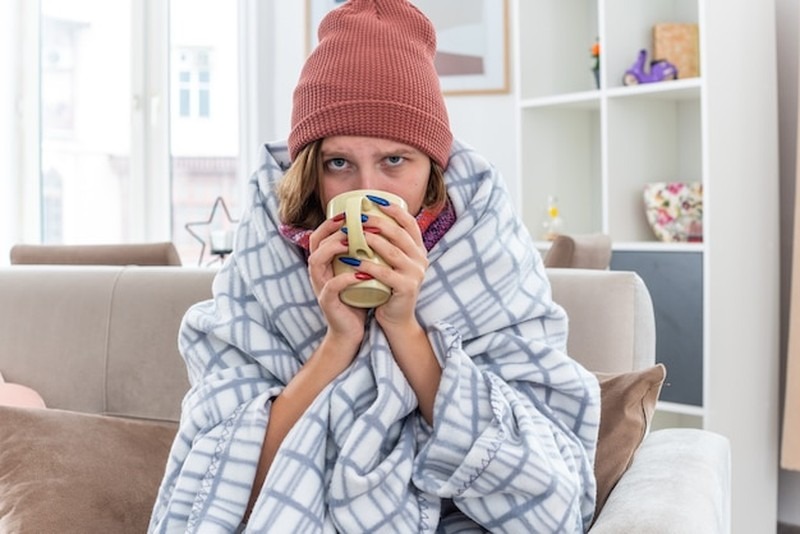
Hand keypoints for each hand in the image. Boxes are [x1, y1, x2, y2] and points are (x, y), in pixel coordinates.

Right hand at [307, 215, 366, 354]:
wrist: (351, 331)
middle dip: (332, 230)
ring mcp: (320, 287)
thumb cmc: (357, 297)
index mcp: (325, 262)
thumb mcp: (358, 271)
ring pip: (316, 261)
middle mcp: (318, 272)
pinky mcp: (327, 303)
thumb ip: (362, 253)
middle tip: (351, 222)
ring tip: (351, 242)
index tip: (349, 212)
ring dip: (333, 249)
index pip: (320, 235)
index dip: (331, 222)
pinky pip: (331, 287)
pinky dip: (345, 279)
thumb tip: (383, 229)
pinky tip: (361, 274)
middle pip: (315, 243)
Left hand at [357, 203, 428, 331]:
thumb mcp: (392, 263)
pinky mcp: (406, 288)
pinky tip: (350, 260)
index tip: (375, 200)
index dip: (394, 209)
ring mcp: (415, 274)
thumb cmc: (388, 287)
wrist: (396, 319)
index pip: (410, 223)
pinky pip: (384, 272)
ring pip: (391, 251)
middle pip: (399, 234)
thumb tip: (367, 220)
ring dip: (369, 240)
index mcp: (419, 250)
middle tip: (357, 217)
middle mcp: (421, 259)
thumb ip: (387, 245)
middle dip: (377, 222)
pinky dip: (366, 265)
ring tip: (351, 234)